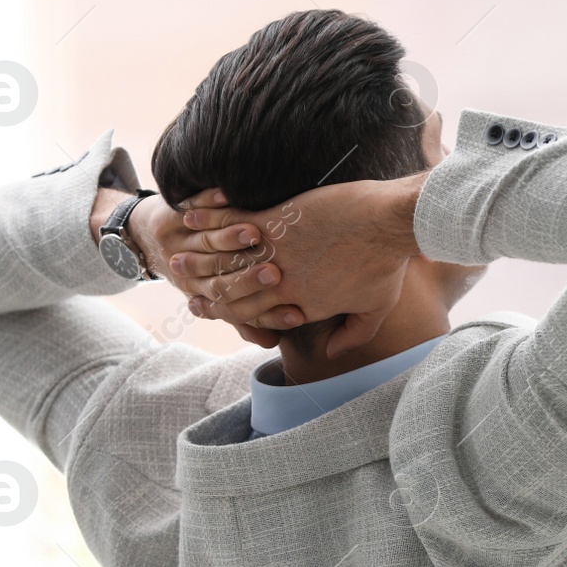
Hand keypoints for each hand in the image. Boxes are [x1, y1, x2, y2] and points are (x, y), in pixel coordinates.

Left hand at [124, 190, 290, 347]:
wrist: (148, 237)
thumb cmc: (204, 268)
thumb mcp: (224, 294)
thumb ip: (249, 315)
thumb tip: (271, 343)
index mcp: (205, 296)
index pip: (238, 311)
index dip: (268, 316)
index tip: (296, 316)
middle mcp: (190, 274)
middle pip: (220, 280)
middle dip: (246, 280)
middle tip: (274, 275)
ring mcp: (182, 243)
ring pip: (206, 243)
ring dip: (228, 240)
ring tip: (254, 236)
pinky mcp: (175, 216)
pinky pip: (193, 207)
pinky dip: (208, 202)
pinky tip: (227, 197)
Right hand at [173, 174, 425, 356]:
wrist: (391, 222)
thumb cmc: (388, 263)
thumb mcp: (376, 309)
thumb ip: (352, 335)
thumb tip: (333, 353)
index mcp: (301, 306)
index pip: (255, 315)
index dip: (227, 311)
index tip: (205, 306)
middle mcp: (282, 285)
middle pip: (231, 290)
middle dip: (201, 285)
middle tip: (177, 277)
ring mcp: (276, 253)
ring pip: (225, 259)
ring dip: (196, 255)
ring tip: (175, 251)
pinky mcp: (276, 221)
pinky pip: (232, 222)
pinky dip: (209, 218)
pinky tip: (191, 213)